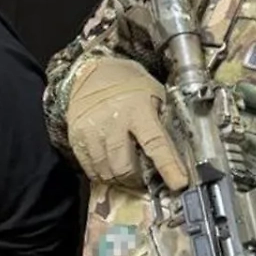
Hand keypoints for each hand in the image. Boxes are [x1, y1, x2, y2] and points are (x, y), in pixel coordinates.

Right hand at [65, 57, 187, 189]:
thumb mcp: (155, 95)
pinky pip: (89, 168)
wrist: (92, 71)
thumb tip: (176, 153)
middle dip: (137, 179)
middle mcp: (113, 121)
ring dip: (119, 179)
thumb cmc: (129, 85)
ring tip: (126, 173)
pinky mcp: (76, 136)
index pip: (156, 143)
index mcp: (138, 109)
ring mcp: (92, 130)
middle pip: (125, 166)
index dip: (168, 166)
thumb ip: (162, 121)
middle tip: (143, 178)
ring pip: (106, 171)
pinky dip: (101, 174)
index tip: (179, 184)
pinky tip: (109, 168)